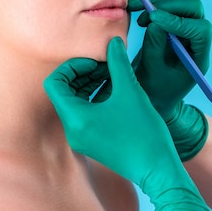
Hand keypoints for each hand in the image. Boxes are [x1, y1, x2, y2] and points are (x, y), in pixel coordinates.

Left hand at [44, 37, 209, 209]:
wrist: (157, 168)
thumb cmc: (143, 132)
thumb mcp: (130, 91)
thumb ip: (117, 63)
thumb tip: (112, 42)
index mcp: (75, 118)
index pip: (54, 83)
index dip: (72, 66)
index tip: (96, 62)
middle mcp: (72, 130)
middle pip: (63, 92)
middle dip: (83, 73)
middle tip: (106, 65)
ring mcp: (81, 138)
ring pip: (74, 102)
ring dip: (89, 84)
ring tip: (112, 74)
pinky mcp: (91, 141)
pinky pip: (84, 113)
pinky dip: (95, 97)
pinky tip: (116, 90)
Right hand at [127, 0, 211, 160]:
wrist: (151, 96)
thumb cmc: (154, 91)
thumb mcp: (151, 72)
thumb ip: (154, 47)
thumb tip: (155, 20)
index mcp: (198, 57)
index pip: (200, 30)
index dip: (179, 21)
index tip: (153, 19)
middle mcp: (195, 40)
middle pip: (193, 9)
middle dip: (168, 4)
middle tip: (142, 8)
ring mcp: (184, 30)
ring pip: (179, 2)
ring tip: (132, 7)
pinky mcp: (171, 25)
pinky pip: (166, 5)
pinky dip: (150, 1)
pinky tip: (134, 10)